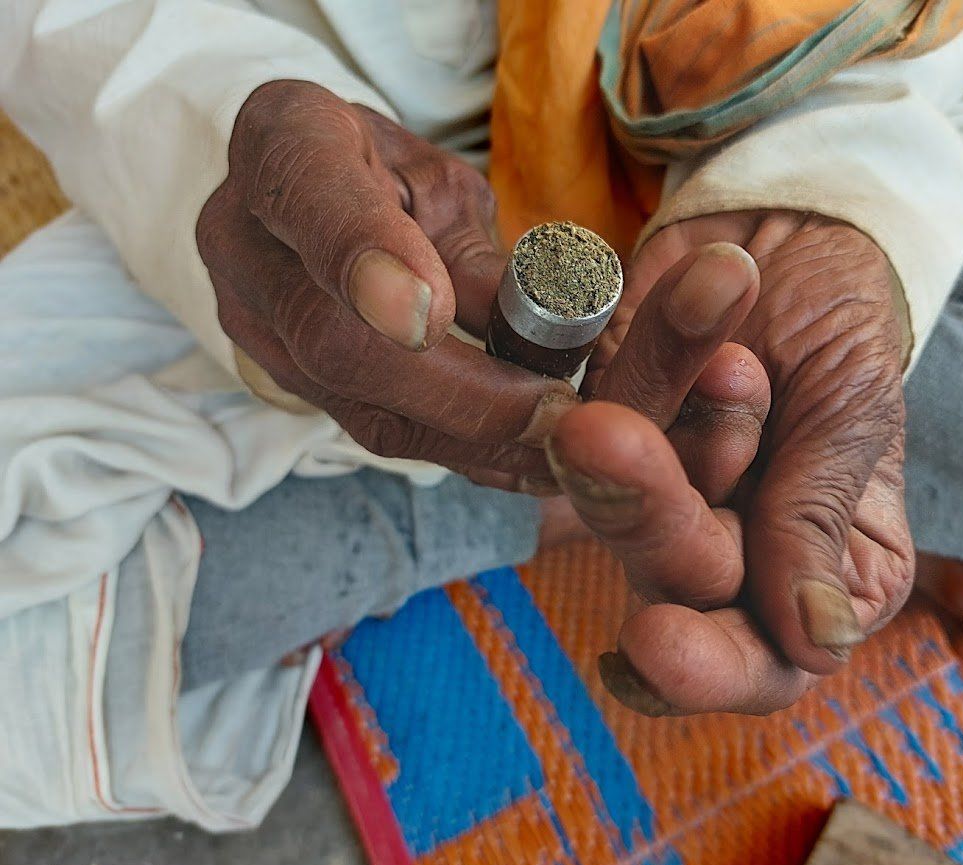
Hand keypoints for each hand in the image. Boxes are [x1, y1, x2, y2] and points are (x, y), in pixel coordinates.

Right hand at [197, 80, 573, 481]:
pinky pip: (368, 429)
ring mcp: (248, 317)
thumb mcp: (440, 184)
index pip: (310, 195)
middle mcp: (244, 235)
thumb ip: (474, 253)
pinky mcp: (278, 377)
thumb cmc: (385, 177)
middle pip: (335, 339)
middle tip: (553, 410)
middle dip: (460, 391)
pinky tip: (518, 460)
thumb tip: (538, 336)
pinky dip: (455, 450)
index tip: (431, 316)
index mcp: (288, 143)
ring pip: (354, 403)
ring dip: (468, 438)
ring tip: (554, 447)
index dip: (370, 262)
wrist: (304, 200)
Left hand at [555, 212, 913, 714]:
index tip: (655, 640)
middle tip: (622, 436)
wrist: (789, 224)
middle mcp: (729, 548)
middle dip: (654, 513)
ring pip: (615, 509)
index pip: (762, 662)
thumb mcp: (855, 412)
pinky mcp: (597, 428)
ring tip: (728, 360)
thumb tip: (815, 644)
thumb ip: (822, 517)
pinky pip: (583, 420)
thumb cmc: (844, 324)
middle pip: (674, 583)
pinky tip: (698, 316)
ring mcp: (657, 490)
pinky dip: (638, 368)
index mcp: (818, 574)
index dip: (709, 667)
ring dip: (649, 433)